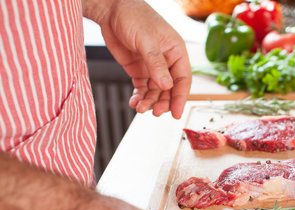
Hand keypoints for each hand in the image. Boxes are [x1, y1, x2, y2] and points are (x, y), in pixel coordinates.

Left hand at [85, 0, 190, 117]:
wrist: (110, 9)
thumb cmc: (134, 16)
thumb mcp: (147, 41)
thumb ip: (156, 64)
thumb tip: (167, 86)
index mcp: (176, 51)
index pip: (183, 79)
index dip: (180, 97)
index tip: (175, 113)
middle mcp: (167, 61)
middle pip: (169, 89)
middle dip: (162, 102)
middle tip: (154, 112)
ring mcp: (152, 66)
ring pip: (155, 91)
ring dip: (149, 101)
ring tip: (140, 108)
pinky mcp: (138, 69)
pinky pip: (142, 88)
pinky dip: (139, 97)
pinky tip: (134, 103)